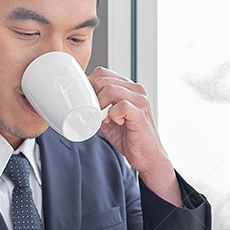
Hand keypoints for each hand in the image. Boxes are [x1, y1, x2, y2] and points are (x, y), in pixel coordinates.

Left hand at [89, 67, 182, 204]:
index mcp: (128, 88)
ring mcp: (140, 100)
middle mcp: (136, 90)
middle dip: (92, 96)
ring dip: (100, 105)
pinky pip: (120, 106)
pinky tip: (116, 122)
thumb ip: (99, 106)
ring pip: (110, 89)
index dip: (89, 86)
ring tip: (104, 118)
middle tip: (94, 112)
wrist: (148, 156)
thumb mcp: (109, 117)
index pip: (102, 73)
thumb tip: (81, 100)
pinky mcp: (140, 113)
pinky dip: (113, 115)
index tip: (86, 101)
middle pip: (103, 79)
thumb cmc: (130, 137)